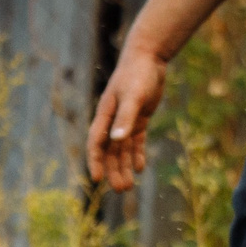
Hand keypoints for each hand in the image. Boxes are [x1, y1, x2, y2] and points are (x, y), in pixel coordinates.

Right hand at [86, 47, 169, 192]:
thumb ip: (125, 118)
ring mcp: (125, 120)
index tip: (97, 179)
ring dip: (124, 167)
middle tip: (121, 190)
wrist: (149, 56)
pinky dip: (136, 154)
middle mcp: (113, 121)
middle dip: (113, 171)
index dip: (96, 161)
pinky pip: (135, 141)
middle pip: (110, 152)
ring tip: (129, 186)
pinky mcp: (139, 118)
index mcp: (105, 115)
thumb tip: (117, 140)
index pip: (96, 143)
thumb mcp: (133, 96)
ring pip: (122, 149)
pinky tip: (140, 168)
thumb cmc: (138, 74)